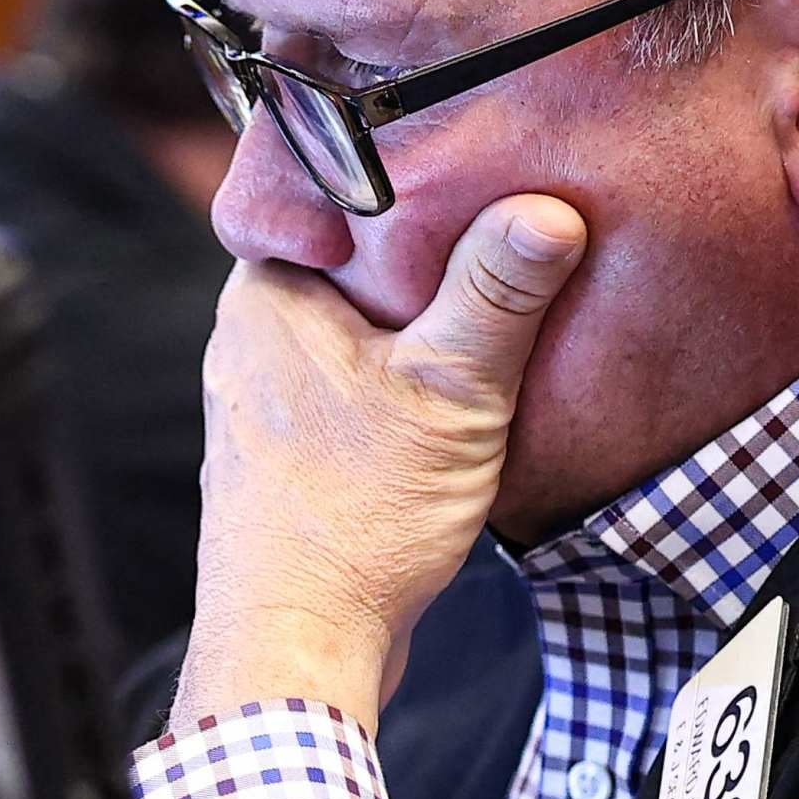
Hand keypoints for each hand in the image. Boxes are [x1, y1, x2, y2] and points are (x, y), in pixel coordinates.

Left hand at [172, 194, 589, 728]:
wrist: (300, 646)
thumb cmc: (355, 523)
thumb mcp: (450, 392)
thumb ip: (497, 295)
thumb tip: (547, 209)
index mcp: (266, 293)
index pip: (328, 189)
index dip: (405, 170)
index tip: (477, 153)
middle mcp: (251, 336)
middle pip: (355, 256)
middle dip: (428, 245)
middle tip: (512, 218)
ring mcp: (268, 395)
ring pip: (361, 322)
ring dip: (424, 319)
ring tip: (503, 296)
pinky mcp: (295, 447)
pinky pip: (360, 379)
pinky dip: (408, 374)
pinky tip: (463, 383)